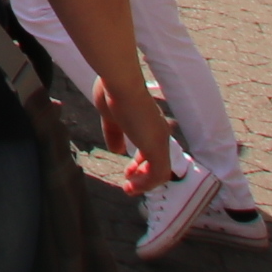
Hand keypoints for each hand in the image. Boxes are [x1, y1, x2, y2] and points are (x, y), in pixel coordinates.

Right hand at [96, 76, 176, 194]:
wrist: (120, 83)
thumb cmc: (113, 92)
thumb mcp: (110, 117)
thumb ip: (114, 134)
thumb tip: (117, 150)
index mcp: (149, 123)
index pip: (151, 149)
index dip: (140, 163)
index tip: (128, 170)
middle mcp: (159, 132)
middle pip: (158, 162)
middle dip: (143, 176)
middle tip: (129, 183)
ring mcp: (159, 140)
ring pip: (160, 172)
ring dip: (145, 184)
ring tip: (129, 189)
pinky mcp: (157, 147)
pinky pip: (158, 174)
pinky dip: (146, 183)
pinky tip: (131, 184)